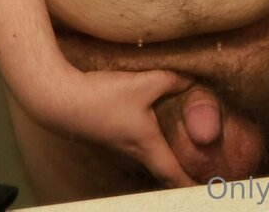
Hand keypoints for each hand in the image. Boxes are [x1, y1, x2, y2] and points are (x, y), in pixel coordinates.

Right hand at [29, 64, 197, 187]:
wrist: (61, 101)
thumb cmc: (104, 98)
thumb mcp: (143, 84)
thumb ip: (171, 80)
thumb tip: (191, 79)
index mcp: (147, 146)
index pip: (174, 175)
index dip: (191, 184)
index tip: (207, 190)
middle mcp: (134, 152)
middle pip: (162, 170)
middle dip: (180, 173)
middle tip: (198, 171)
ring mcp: (118, 145)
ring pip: (147, 157)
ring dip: (164, 157)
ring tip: (180, 152)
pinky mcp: (108, 135)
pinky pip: (134, 145)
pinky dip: (149, 144)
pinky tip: (150, 128)